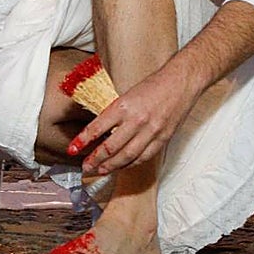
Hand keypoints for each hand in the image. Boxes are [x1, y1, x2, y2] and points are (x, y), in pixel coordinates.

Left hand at [68, 64, 196, 175]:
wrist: (181, 82)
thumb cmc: (154, 85)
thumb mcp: (127, 95)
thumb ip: (114, 114)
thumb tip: (98, 131)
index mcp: (123, 106)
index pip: (96, 128)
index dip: (82, 141)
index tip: (73, 149)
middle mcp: (137, 120)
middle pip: (111, 147)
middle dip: (95, 160)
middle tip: (85, 166)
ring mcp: (151, 131)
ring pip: (127, 156)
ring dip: (111, 166)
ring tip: (100, 170)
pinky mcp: (163, 138)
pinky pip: (144, 157)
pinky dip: (131, 164)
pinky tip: (121, 167)